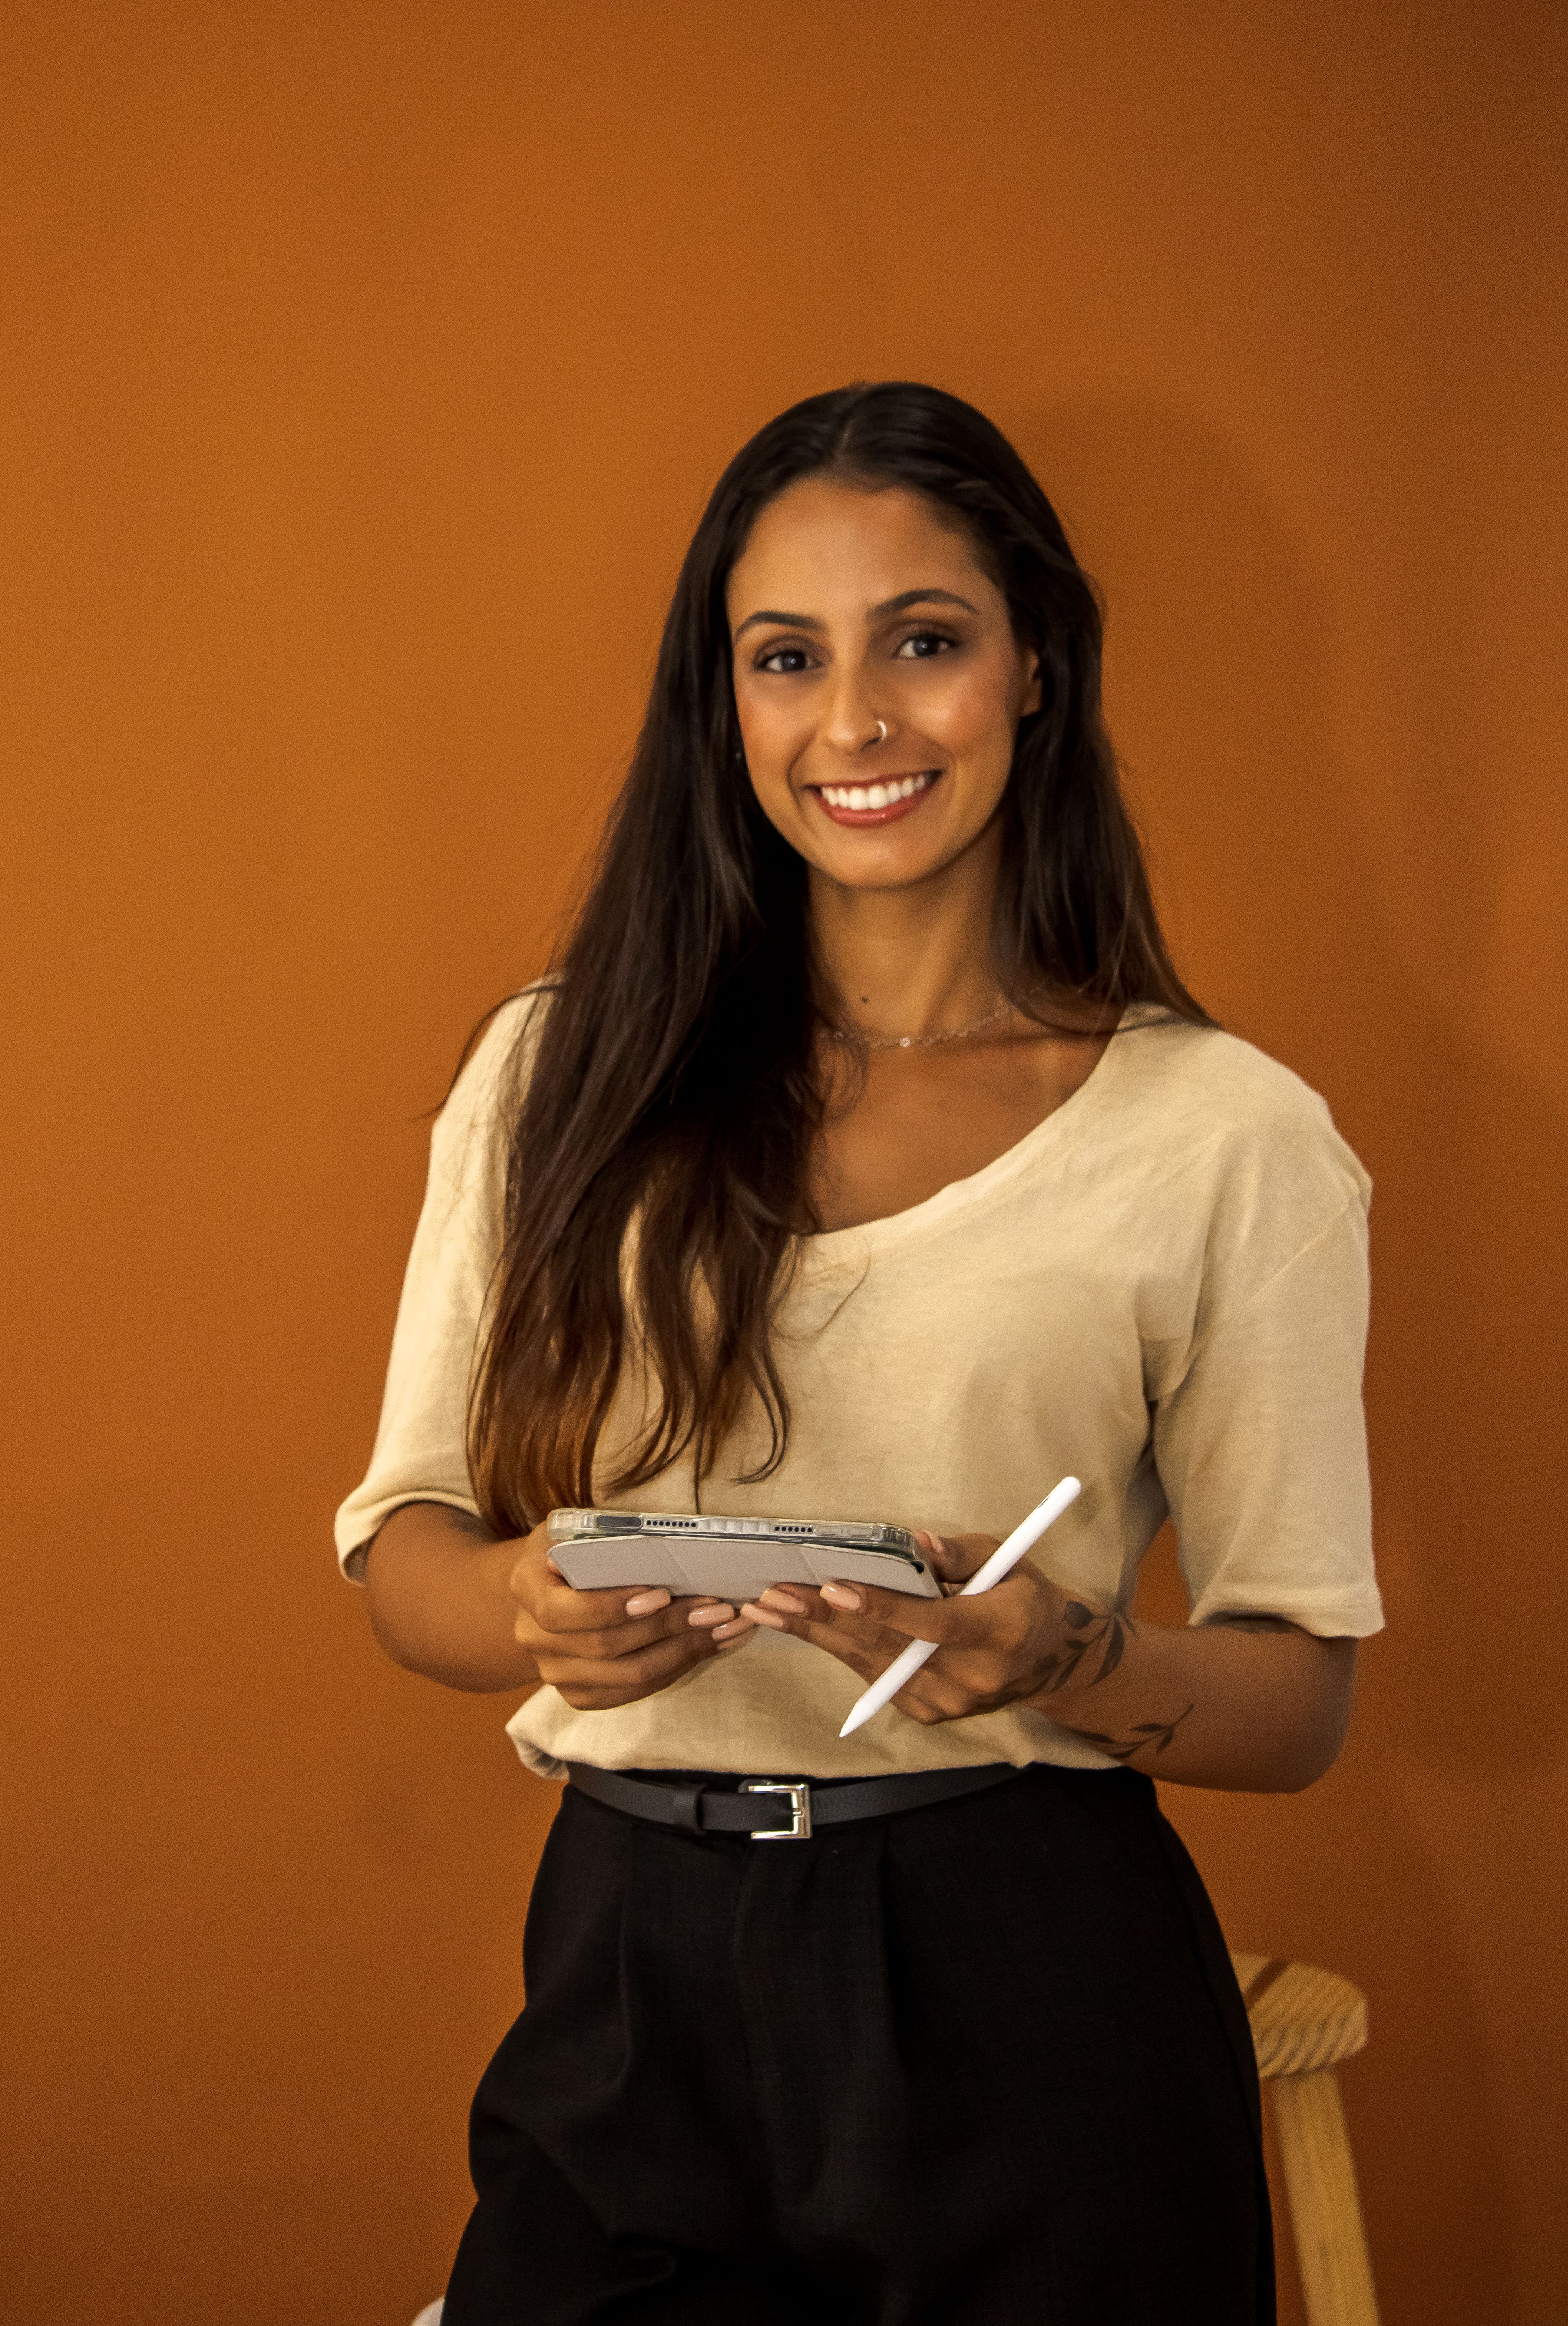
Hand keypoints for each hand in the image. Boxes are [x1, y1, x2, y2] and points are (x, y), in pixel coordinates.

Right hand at [507, 1525, 755, 1710]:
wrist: (550, 1588)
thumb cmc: (575, 1549)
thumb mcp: (579, 1527)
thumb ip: (607, 1537)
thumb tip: (666, 1543)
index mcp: (526, 1588)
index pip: (562, 1611)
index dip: (611, 1607)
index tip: (661, 1592)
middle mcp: (533, 1638)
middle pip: (604, 1647)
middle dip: (667, 1627)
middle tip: (717, 1608)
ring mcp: (557, 1673)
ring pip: (627, 1677)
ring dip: (684, 1651)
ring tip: (727, 1628)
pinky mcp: (582, 1694)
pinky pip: (635, 1692)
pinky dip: (679, 1668)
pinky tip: (713, 1645)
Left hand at [740, 1531, 1073, 1725]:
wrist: (1049, 1661)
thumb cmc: (1023, 1597)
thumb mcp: (1006, 1559)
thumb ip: (959, 1553)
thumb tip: (914, 1543)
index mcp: (998, 1630)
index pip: (931, 1624)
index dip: (881, 1607)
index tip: (834, 1588)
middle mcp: (970, 1676)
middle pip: (886, 1647)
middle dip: (825, 1618)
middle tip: (774, 1595)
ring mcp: (947, 1702)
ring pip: (870, 1664)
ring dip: (817, 1634)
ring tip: (769, 1610)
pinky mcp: (929, 1712)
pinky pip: (874, 1676)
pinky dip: (839, 1648)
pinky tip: (803, 1626)